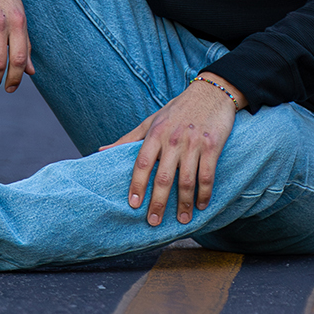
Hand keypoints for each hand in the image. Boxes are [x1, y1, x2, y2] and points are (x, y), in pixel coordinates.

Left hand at [98, 75, 240, 225]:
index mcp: (155, 133)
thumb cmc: (178, 108)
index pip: (142, 163)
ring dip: (184, 203)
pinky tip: (201, 205)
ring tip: (183, 220)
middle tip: (154, 221)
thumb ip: (128, 138)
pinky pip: (207, 175)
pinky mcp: (212, 146)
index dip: (137, 185)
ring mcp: (193, 143)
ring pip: (186, 180)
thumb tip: (101, 151)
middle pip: (163, 177)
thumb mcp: (151, 120)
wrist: (212, 92)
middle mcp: (173, 139)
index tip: (134, 205)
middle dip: (158, 202)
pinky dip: (204, 193)